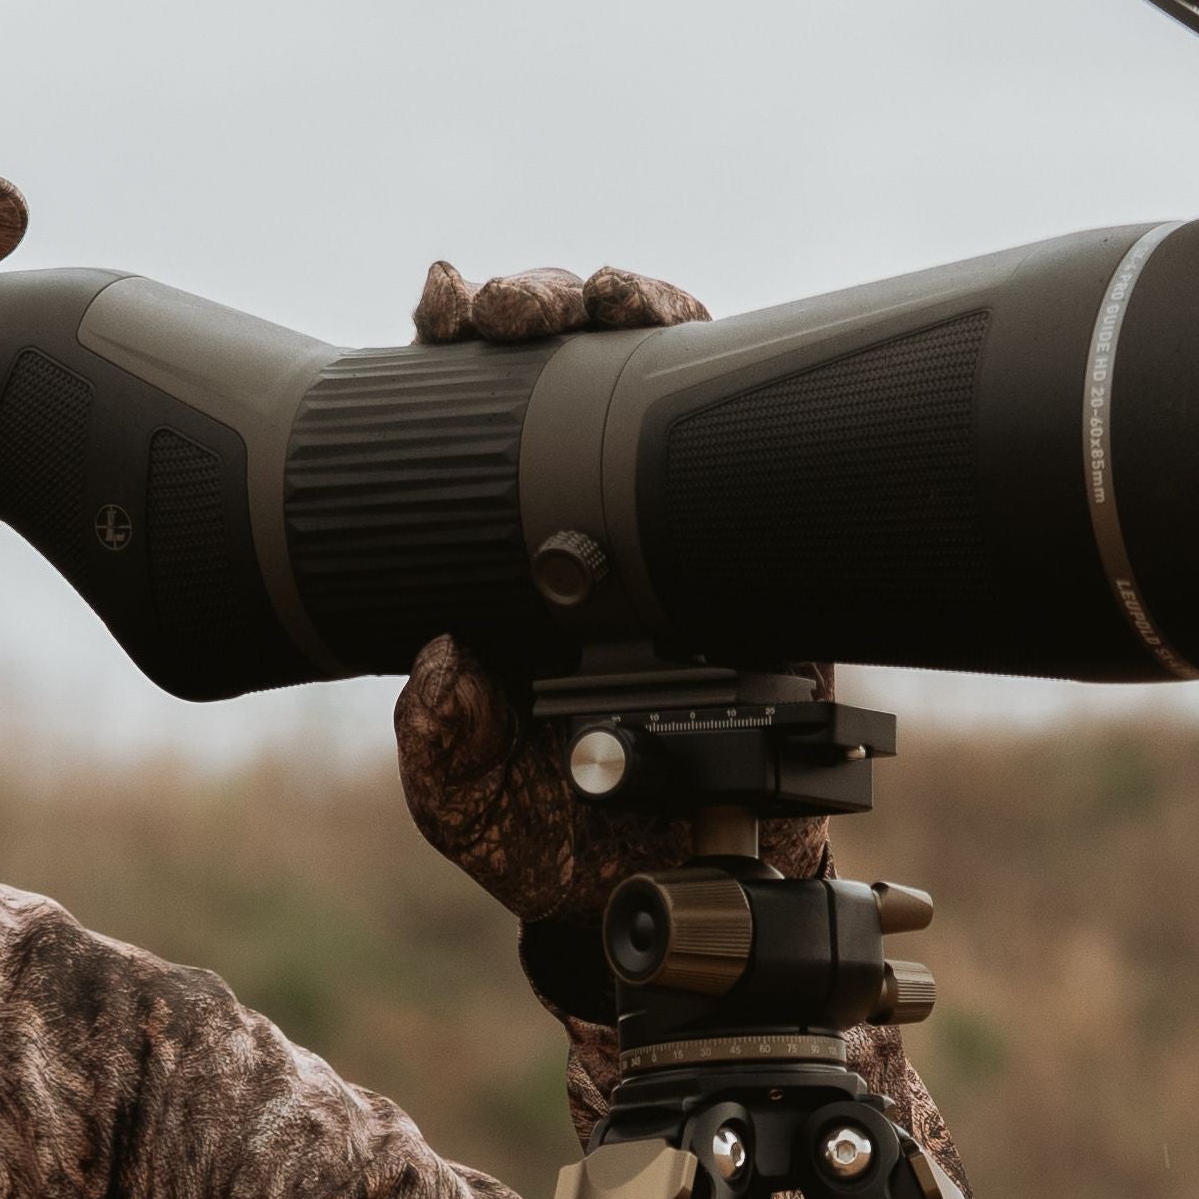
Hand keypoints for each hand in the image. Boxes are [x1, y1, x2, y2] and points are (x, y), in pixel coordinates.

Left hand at [394, 263, 827, 993]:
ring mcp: (674, 530)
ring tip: (604, 298)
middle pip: (565, 369)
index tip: (439, 310)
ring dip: (636, 311)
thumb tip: (442, 658)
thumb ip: (441, 743)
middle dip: (538, 302)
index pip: (466, 424)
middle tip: (509, 307)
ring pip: (664, 379)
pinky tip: (696, 343)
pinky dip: (734, 381)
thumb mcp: (469, 803)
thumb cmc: (560, 841)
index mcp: (500, 557)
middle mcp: (584, 524)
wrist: (675, 900)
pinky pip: (753, 452)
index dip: (450, 348)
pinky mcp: (759, 558)